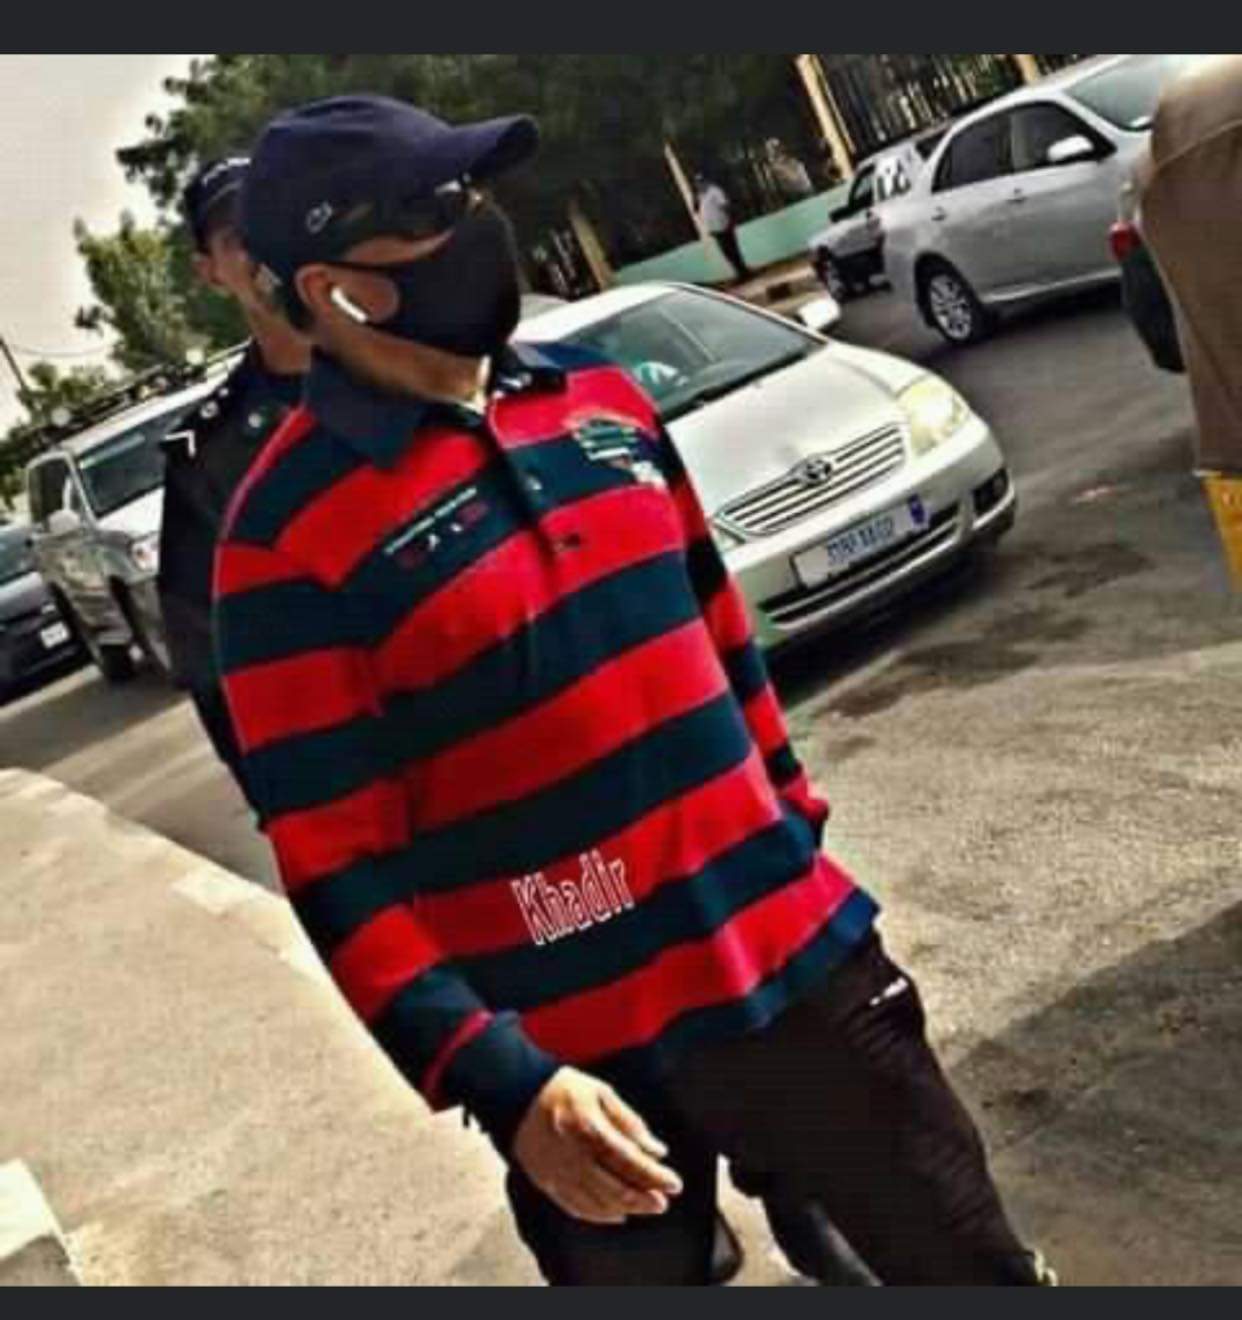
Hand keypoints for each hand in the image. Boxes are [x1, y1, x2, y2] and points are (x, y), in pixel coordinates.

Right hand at [513, 1068, 683, 1225]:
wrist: (516, 1095)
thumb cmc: (562, 1089)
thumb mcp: (601, 1092)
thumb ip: (629, 1122)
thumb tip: (655, 1149)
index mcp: (589, 1129)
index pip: (629, 1161)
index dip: (654, 1175)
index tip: (674, 1183)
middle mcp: (573, 1156)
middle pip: (615, 1188)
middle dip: (644, 1198)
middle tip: (663, 1202)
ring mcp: (558, 1173)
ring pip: (598, 1203)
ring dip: (626, 1208)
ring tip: (646, 1207)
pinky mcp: (547, 1182)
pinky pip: (576, 1207)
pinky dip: (599, 1215)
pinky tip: (615, 1214)